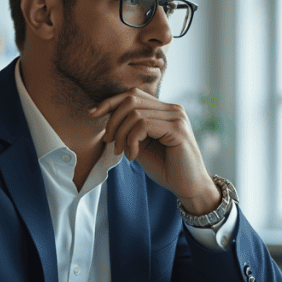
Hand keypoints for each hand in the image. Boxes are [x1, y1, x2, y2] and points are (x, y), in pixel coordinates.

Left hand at [88, 89, 217, 213]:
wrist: (189, 187)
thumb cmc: (166, 167)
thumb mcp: (141, 145)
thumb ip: (128, 130)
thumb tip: (104, 115)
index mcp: (164, 109)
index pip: (132, 94)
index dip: (110, 102)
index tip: (92, 113)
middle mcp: (172, 109)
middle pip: (131, 99)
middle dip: (113, 121)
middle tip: (109, 142)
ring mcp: (176, 117)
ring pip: (134, 113)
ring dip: (121, 135)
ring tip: (122, 153)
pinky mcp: (177, 129)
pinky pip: (143, 125)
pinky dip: (132, 141)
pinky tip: (133, 156)